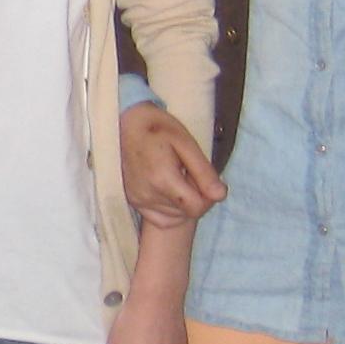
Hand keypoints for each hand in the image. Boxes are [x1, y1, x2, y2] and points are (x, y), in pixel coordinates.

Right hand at [119, 102, 225, 228]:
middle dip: (196, 197)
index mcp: (163, 180)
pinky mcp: (133, 201)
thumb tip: (221, 196)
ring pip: (175, 217)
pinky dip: (170, 211)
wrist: (124, 124)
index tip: (205, 179)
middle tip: (189, 173)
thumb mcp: (186, 143)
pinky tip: (170, 192)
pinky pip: (159, 219)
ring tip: (177, 178)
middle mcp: (147, 195)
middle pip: (186, 213)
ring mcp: (138, 200)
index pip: (196, 208)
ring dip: (183, 203)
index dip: (208, 198)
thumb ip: (204, 172)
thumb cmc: (157, 128)